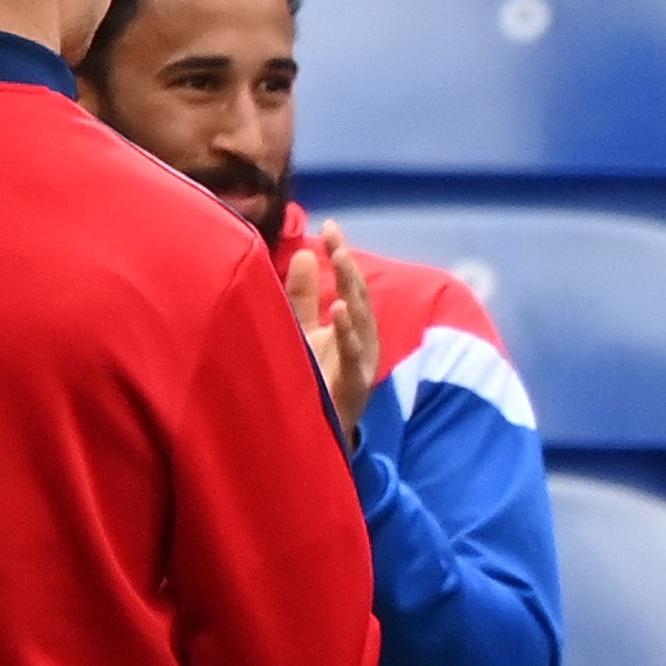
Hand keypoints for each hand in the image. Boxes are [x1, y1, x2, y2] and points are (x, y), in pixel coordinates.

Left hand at [287, 223, 379, 442]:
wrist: (308, 441)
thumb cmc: (309, 385)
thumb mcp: (303, 333)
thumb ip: (303, 297)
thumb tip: (303, 252)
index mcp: (351, 329)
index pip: (349, 284)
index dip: (342, 255)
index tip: (329, 225)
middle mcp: (361, 344)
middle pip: (359, 296)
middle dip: (348, 265)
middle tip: (334, 236)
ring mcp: (360, 365)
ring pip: (362, 320)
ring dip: (352, 287)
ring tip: (340, 258)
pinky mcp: (353, 387)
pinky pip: (354, 355)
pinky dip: (349, 331)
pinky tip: (340, 309)